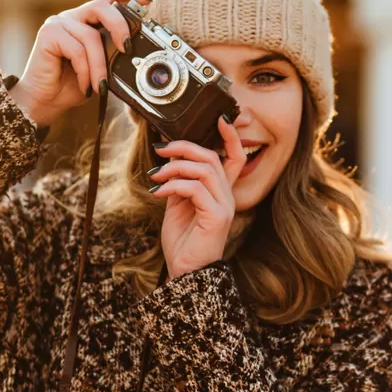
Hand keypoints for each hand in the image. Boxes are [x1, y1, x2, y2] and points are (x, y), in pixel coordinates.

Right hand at [8, 0, 150, 125]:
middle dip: (120, 27)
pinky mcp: (48, 34)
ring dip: (99, 66)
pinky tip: (85, 86)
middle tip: (128, 49)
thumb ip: (114, 53)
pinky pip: (77, 50)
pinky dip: (85, 71)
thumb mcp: (102, 67)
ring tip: (100, 86)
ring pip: (91, 36)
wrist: (45, 101)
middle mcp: (73, 16)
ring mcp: (59, 23)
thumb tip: (134, 48)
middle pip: (102, 6)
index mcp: (88, 20)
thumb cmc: (73, 84)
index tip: (147, 1)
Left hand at [149, 117, 247, 279]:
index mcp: (220, 193)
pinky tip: (159, 193)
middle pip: (213, 157)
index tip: (218, 118)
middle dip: (185, 147)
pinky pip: (195, 189)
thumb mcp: (177, 205)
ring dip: (175, 167)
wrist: (186, 273)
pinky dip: (174, 186)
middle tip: (161, 149)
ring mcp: (224, 206)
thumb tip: (170, 157)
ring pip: (204, 169)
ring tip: (156, 176)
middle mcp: (227, 197)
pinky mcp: (216, 216)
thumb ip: (178, 182)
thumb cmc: (183, 242)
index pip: (235, 157)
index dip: (230, 136)